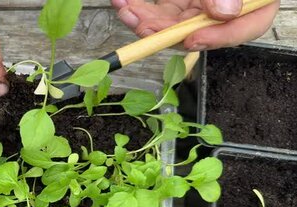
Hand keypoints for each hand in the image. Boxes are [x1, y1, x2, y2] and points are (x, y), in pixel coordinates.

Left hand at [112, 0, 279, 50]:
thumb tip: (224, 12)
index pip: (247, 26)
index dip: (220, 37)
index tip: (193, 39)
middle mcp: (227, 7)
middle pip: (201, 29)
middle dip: (168, 31)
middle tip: (146, 26)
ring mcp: (202, 5)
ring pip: (174, 23)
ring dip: (147, 19)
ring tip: (127, 10)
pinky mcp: (181, 0)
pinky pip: (160, 9)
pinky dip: (140, 6)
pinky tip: (123, 1)